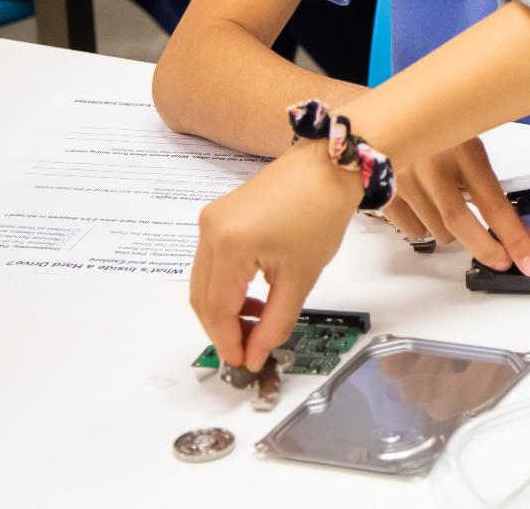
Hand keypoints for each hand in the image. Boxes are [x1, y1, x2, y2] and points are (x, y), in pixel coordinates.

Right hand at [191, 142, 361, 370]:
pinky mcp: (218, 217)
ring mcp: (210, 221)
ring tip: (258, 324)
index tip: (244, 363)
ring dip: (225, 309)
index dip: (228, 341)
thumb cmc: (321, 213)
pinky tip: (254, 298)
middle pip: (202, 298)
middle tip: (249, 350)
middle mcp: (209, 231)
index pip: (217, 308)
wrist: (328, 167)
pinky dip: (227, 287)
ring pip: (203, 283)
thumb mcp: (301, 276)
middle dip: (222, 329)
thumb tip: (256, 353)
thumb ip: (276, 320)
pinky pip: (212, 263)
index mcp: (229, 245)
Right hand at [374, 138, 529, 274]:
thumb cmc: (438, 132)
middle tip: (504, 260)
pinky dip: (427, 227)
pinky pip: (414, 230)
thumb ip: (489, 187)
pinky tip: (427, 204)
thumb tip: (518, 230)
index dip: (513, 237)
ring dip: (454, 231)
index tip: (528, 259)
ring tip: (451, 204)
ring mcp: (402, 180)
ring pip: (438, 231)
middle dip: (487, 249)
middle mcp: (429, 164)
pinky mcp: (383, 193)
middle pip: (459, 223)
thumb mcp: (469, 146)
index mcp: (461, 148)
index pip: (493, 203)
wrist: (385, 118)